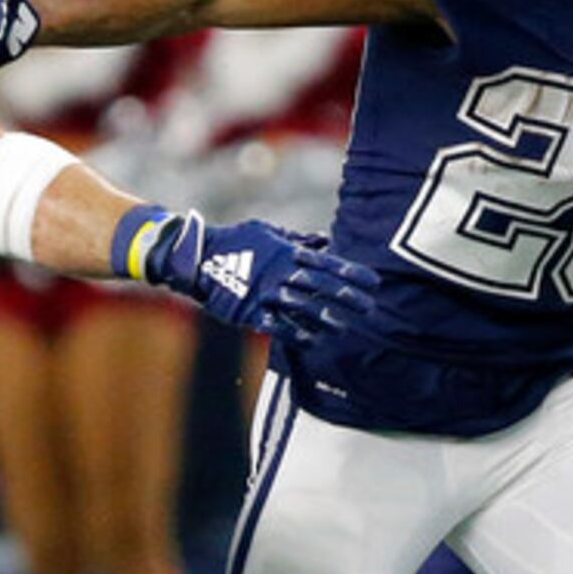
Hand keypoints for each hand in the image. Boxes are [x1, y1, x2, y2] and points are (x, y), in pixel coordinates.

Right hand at [130, 212, 374, 341]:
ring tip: (343, 328)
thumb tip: (324, 242)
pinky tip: (314, 341)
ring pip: (302, 307)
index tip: (374, 282)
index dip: (352, 273)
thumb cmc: (235, 241)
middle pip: (321, 286)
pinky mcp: (251, 311)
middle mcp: (281, 272)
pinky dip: (297, 334)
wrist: (198, 258)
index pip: (328, 263)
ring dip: (325, 318)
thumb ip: (297, 239)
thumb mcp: (267, 232)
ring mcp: (266, 293)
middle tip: (369, 307)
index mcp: (287, 252)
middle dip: (347, 297)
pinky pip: (278, 325)